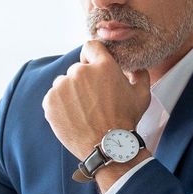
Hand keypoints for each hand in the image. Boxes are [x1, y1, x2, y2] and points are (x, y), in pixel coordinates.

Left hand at [42, 41, 150, 161]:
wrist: (107, 146)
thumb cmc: (126, 120)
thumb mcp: (142, 95)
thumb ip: (140, 74)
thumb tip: (136, 68)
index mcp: (103, 65)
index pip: (90, 46)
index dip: (92, 56)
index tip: (93, 68)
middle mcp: (81, 71)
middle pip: (77, 69)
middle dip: (83, 81)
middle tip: (92, 100)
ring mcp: (63, 86)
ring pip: (63, 83)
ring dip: (70, 93)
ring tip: (82, 111)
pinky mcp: (50, 101)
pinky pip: (53, 98)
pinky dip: (60, 106)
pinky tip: (73, 117)